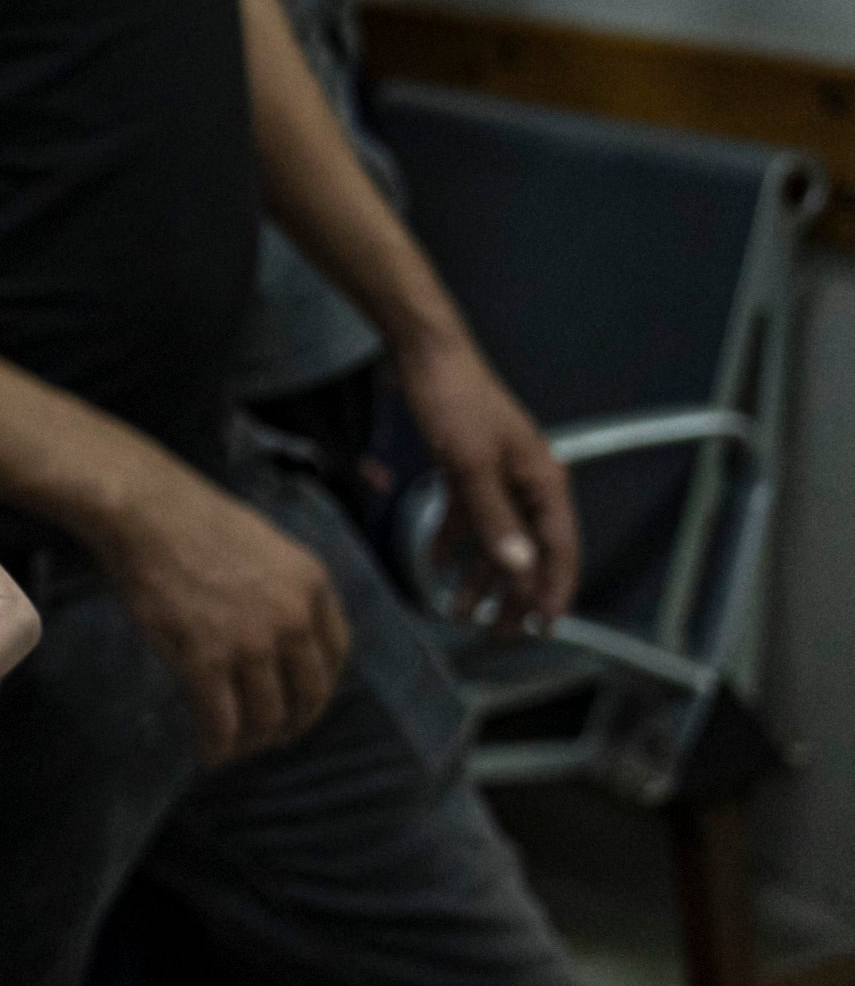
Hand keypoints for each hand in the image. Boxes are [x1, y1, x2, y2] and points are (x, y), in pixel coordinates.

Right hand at [101, 465, 349, 765]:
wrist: (144, 509)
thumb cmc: (193, 520)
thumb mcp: (265, 546)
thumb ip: (285, 590)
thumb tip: (283, 636)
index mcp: (313, 586)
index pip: (336, 656)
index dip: (318, 688)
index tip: (300, 701)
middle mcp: (294, 620)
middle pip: (308, 695)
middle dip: (290, 724)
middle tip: (269, 735)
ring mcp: (252, 642)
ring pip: (267, 716)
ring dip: (253, 740)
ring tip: (234, 746)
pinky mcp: (207, 659)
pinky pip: (221, 720)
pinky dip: (217, 745)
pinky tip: (208, 751)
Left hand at [390, 336, 577, 630]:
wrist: (425, 351)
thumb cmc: (454, 401)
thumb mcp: (470, 464)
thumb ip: (494, 519)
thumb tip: (520, 570)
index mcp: (542, 482)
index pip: (559, 548)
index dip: (553, 589)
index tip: (544, 627)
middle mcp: (527, 482)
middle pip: (527, 550)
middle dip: (514, 594)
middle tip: (499, 633)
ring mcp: (499, 475)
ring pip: (496, 537)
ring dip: (479, 575)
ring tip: (460, 611)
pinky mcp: (469, 466)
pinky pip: (467, 515)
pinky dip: (453, 540)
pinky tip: (435, 563)